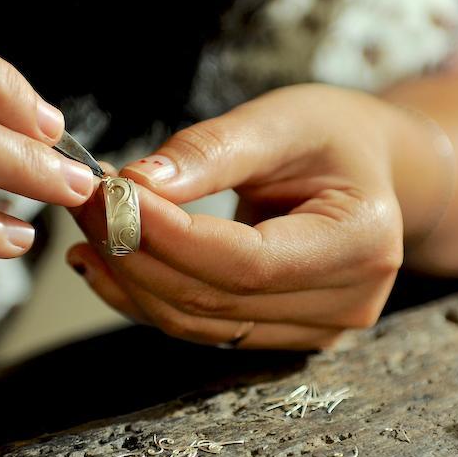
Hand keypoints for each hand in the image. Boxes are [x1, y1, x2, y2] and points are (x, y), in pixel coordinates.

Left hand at [67, 84, 407, 349]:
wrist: (372, 172)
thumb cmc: (333, 136)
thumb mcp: (281, 120)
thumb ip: (213, 150)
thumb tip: (138, 182)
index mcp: (362, 243)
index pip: (248, 262)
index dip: (170, 236)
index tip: (109, 195)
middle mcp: (348, 302)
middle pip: (216, 300)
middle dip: (137, 253)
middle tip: (85, 200)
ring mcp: (318, 331)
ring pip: (199, 323)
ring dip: (130, 279)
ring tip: (89, 225)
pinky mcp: (284, 336)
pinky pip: (201, 327)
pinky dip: (146, 297)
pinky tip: (107, 260)